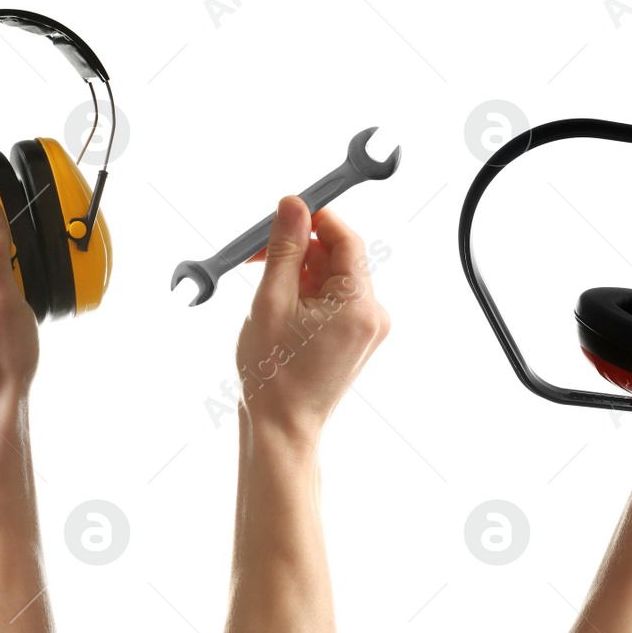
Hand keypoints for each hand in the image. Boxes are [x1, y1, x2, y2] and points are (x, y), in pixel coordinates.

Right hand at [235, 196, 388, 437]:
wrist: (281, 428)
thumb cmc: (273, 374)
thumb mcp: (271, 300)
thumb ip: (284, 248)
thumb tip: (293, 204)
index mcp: (359, 305)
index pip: (346, 239)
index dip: (315, 219)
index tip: (285, 212)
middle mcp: (373, 315)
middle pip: (339, 258)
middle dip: (299, 249)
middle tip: (259, 254)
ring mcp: (367, 329)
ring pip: (332, 279)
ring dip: (299, 273)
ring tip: (264, 292)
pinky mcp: (355, 339)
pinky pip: (333, 301)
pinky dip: (306, 296)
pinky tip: (280, 310)